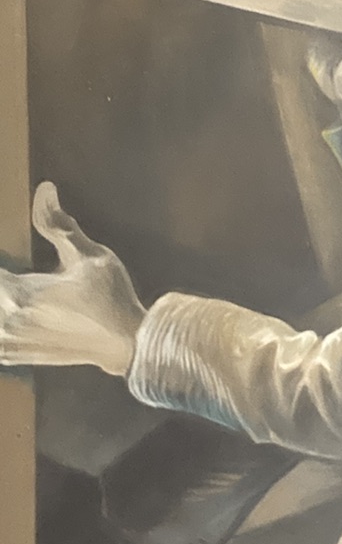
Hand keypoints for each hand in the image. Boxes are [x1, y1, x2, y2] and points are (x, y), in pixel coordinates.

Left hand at [0, 182, 146, 376]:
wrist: (126, 344)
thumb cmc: (111, 297)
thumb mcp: (89, 256)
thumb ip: (58, 224)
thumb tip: (45, 188)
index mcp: (17, 294)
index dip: (2, 258)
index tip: (8, 258)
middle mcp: (5, 322)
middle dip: (1, 277)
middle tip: (19, 272)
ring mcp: (8, 343)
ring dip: (0, 296)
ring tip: (10, 286)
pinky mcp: (14, 355)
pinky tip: (8, 311)